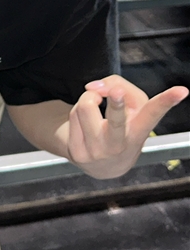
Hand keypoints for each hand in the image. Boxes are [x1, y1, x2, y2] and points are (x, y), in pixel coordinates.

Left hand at [67, 74, 188, 178]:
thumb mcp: (126, 107)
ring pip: (86, 104)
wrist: (100, 164)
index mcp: (139, 131)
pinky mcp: (78, 154)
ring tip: (94, 111)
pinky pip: (72, 115)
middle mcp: (121, 144)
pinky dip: (76, 113)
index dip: (167, 101)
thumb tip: (94, 87)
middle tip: (118, 92)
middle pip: (116, 119)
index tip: (182, 90)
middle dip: (117, 103)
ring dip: (87, 99)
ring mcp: (98, 152)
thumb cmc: (118, 126)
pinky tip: (83, 126)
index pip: (154, 114)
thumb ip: (116, 84)